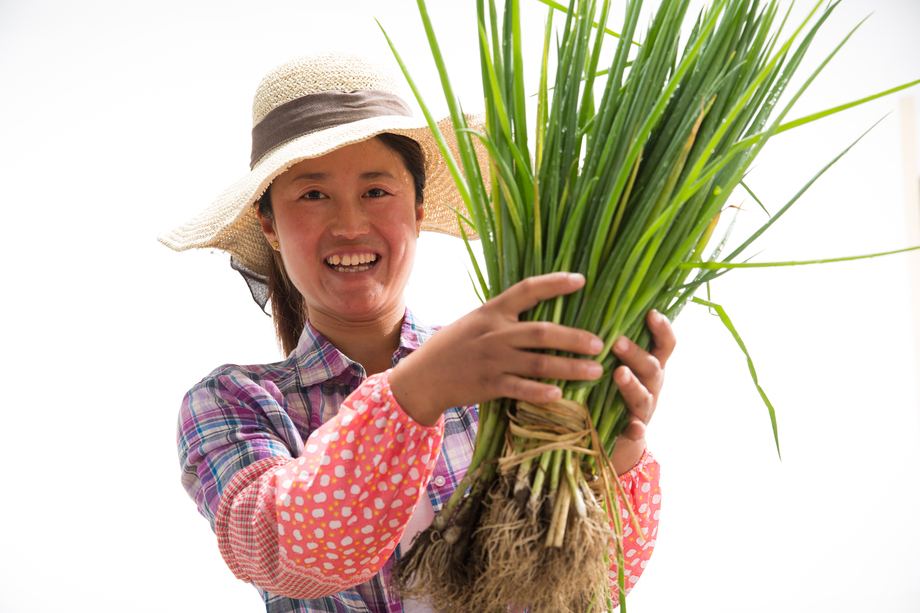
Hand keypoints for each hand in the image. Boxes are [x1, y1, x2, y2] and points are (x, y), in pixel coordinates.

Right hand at [390, 272, 604, 425]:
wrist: (423, 376)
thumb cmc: (453, 347)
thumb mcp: (474, 322)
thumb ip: (503, 317)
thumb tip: (538, 310)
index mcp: (492, 311)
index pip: (527, 289)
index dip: (555, 283)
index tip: (582, 280)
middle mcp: (494, 333)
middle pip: (542, 332)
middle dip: (574, 337)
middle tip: (601, 343)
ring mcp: (492, 360)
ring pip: (538, 362)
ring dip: (570, 367)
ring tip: (596, 371)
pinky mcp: (488, 384)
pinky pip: (520, 388)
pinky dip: (541, 391)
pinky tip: (560, 394)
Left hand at [609, 309, 675, 473]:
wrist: (615, 431)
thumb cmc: (612, 384)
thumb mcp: (617, 360)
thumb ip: (614, 339)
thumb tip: (595, 302)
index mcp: (651, 364)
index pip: (665, 344)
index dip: (662, 329)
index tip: (652, 313)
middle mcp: (652, 384)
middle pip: (651, 367)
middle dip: (635, 354)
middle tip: (617, 342)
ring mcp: (644, 407)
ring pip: (642, 395)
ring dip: (632, 384)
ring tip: (619, 374)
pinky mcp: (633, 430)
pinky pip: (637, 430)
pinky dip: (635, 428)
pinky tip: (632, 427)